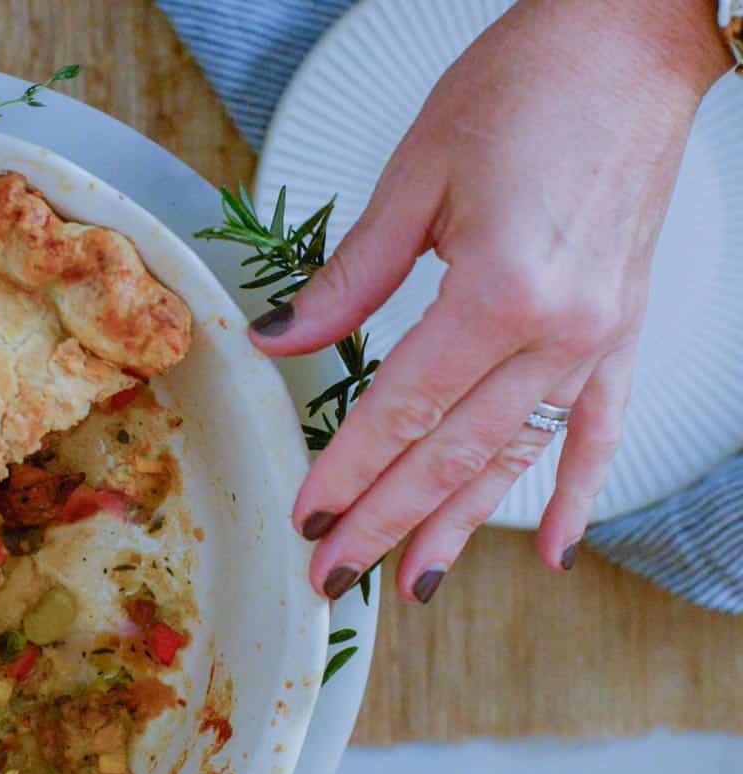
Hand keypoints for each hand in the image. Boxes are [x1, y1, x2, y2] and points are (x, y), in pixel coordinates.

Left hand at [249, 0, 733, 601]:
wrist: (627, 40)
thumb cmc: (523, 87)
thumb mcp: (414, 179)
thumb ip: (349, 279)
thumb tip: (281, 341)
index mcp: (498, 291)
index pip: (402, 409)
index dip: (348, 470)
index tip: (309, 519)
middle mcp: (557, 330)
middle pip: (452, 453)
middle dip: (386, 522)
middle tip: (335, 576)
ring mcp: (598, 336)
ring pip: (516, 456)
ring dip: (460, 526)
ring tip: (413, 583)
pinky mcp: (621, 328)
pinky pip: (600, 429)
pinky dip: (576, 492)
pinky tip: (553, 549)